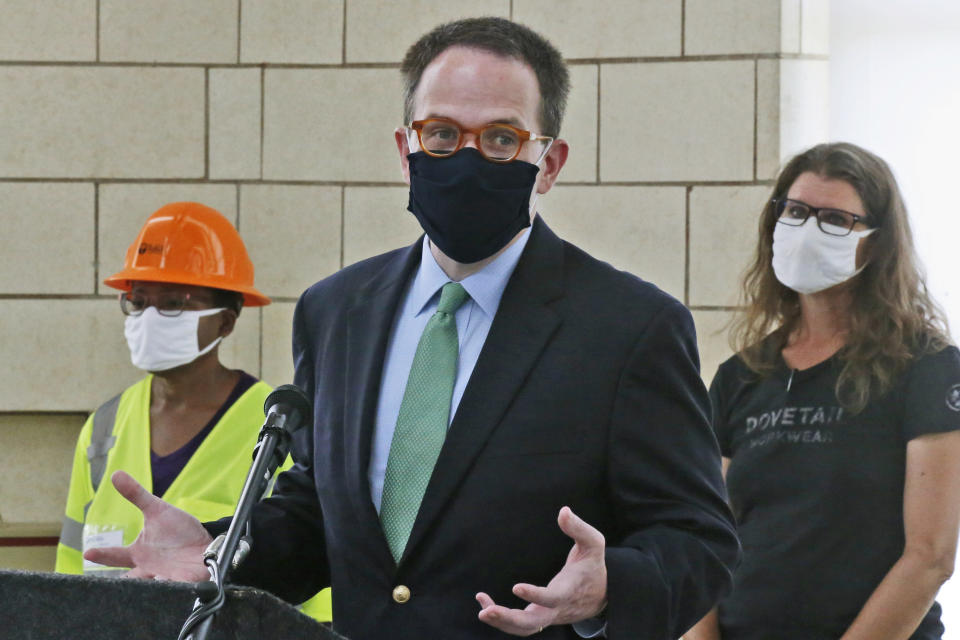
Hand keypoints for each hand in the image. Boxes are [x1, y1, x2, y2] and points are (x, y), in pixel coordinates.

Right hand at [82, 470, 212, 581]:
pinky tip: (170, 582)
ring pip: (149, 587)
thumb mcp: (157, 510)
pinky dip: (171, 588)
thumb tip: (115, 473)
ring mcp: (164, 577)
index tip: (89, 552)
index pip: (115, 557)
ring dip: (148, 584)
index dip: (102, 555)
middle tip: (112, 584)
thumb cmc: (179, 530)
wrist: (205, 543)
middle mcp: (148, 569)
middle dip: (124, 581)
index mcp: (138, 554)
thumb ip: (136, 494)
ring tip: (151, 578)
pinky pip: (174, 589)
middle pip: (130, 579)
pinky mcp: (181, 583)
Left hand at [476, 506, 606, 635]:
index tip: (516, 587)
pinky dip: (502, 619)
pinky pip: (520, 625)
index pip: (552, 599)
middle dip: (509, 619)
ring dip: (502, 623)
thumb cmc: (593, 565)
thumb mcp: (593, 543)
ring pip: (525, 628)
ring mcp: (549, 616)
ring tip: (482, 611)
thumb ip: (578, 527)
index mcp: (569, 590)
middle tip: (487, 611)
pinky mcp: (541, 617)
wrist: (602, 595)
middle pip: (534, 623)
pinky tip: (485, 603)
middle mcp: (557, 608)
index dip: (535, 596)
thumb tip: (563, 511)